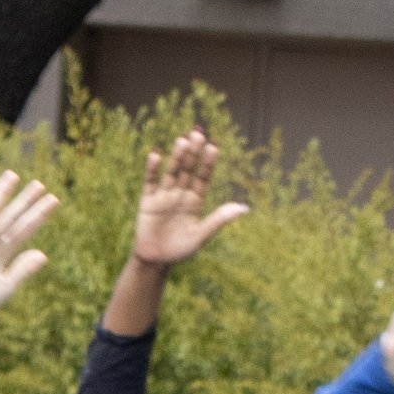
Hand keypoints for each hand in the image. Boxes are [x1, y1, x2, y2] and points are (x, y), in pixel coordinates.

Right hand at [0, 172, 56, 332]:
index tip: (53, 200)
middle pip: (10, 217)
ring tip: (12, 176)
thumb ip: (21, 271)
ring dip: (0, 195)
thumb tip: (43, 254)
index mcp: (3, 255)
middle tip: (40, 184)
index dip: (38, 215)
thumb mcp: (3, 288)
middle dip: (24, 201)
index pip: (24, 230)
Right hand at [130, 132, 247, 271]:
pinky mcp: (148, 200)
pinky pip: (150, 182)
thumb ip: (219, 219)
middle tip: (199, 133)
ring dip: (177, 157)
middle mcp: (181, 193)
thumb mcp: (201, 235)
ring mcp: (164, 195)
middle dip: (193, 153)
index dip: (208, 163)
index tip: (214, 146)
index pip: (203, 177)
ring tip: (183, 140)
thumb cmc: (181, 249)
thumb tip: (244, 208)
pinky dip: (152, 169)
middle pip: (188, 170)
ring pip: (172, 172)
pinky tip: (156, 154)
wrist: (156, 261)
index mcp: (195, 200)